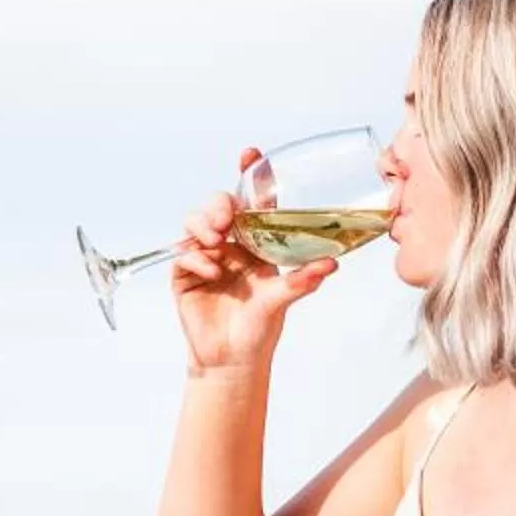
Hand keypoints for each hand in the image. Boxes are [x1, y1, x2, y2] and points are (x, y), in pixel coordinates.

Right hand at [173, 146, 338, 376]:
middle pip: (217, 206)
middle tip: (226, 220)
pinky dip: (195, 257)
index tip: (250, 153)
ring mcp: (204, 258)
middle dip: (219, 205)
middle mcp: (229, 245)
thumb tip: (331, 263)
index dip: (248, 174)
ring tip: (217, 241)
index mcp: (254, 243)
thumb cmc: (259, 330)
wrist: (232, 362)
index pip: (250, 201)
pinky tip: (211, 271)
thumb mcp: (282, 300)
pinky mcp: (184, 276)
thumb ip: (301, 279)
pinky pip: (183, 254)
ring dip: (203, 225)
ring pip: (195, 223)